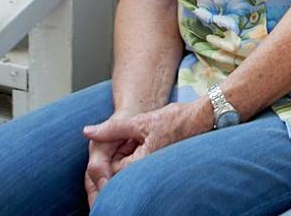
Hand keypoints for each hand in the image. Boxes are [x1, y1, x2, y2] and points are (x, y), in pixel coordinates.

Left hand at [82, 100, 209, 192]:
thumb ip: (112, 129)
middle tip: (134, 136)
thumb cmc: (175, 120)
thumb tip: (87, 132)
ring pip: (129, 168)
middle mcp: (147, 172)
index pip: (112, 169)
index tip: (123, 136)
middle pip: (120, 171)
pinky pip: (140, 165)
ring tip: (141, 136)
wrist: (202, 118)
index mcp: (141, 164)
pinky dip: (138, 153)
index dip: (111, 152)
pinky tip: (146, 140)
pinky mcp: (158, 166)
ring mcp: (153, 170)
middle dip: (120, 154)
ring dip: (128, 153)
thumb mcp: (140, 121)